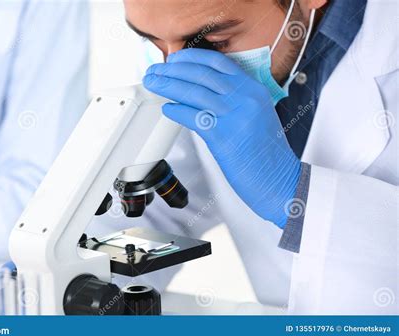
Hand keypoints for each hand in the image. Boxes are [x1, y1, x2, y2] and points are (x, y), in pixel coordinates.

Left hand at [143, 48, 300, 227]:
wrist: (280, 179)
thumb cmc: (265, 151)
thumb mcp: (256, 114)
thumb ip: (234, 99)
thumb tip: (200, 92)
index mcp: (254, 90)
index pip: (219, 63)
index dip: (192, 58)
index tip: (174, 58)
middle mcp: (246, 98)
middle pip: (202, 75)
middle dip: (173, 70)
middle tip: (155, 70)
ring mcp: (236, 116)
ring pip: (195, 92)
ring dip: (169, 86)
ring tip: (154, 84)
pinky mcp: (225, 137)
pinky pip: (194, 117)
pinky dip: (177, 110)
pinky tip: (167, 109)